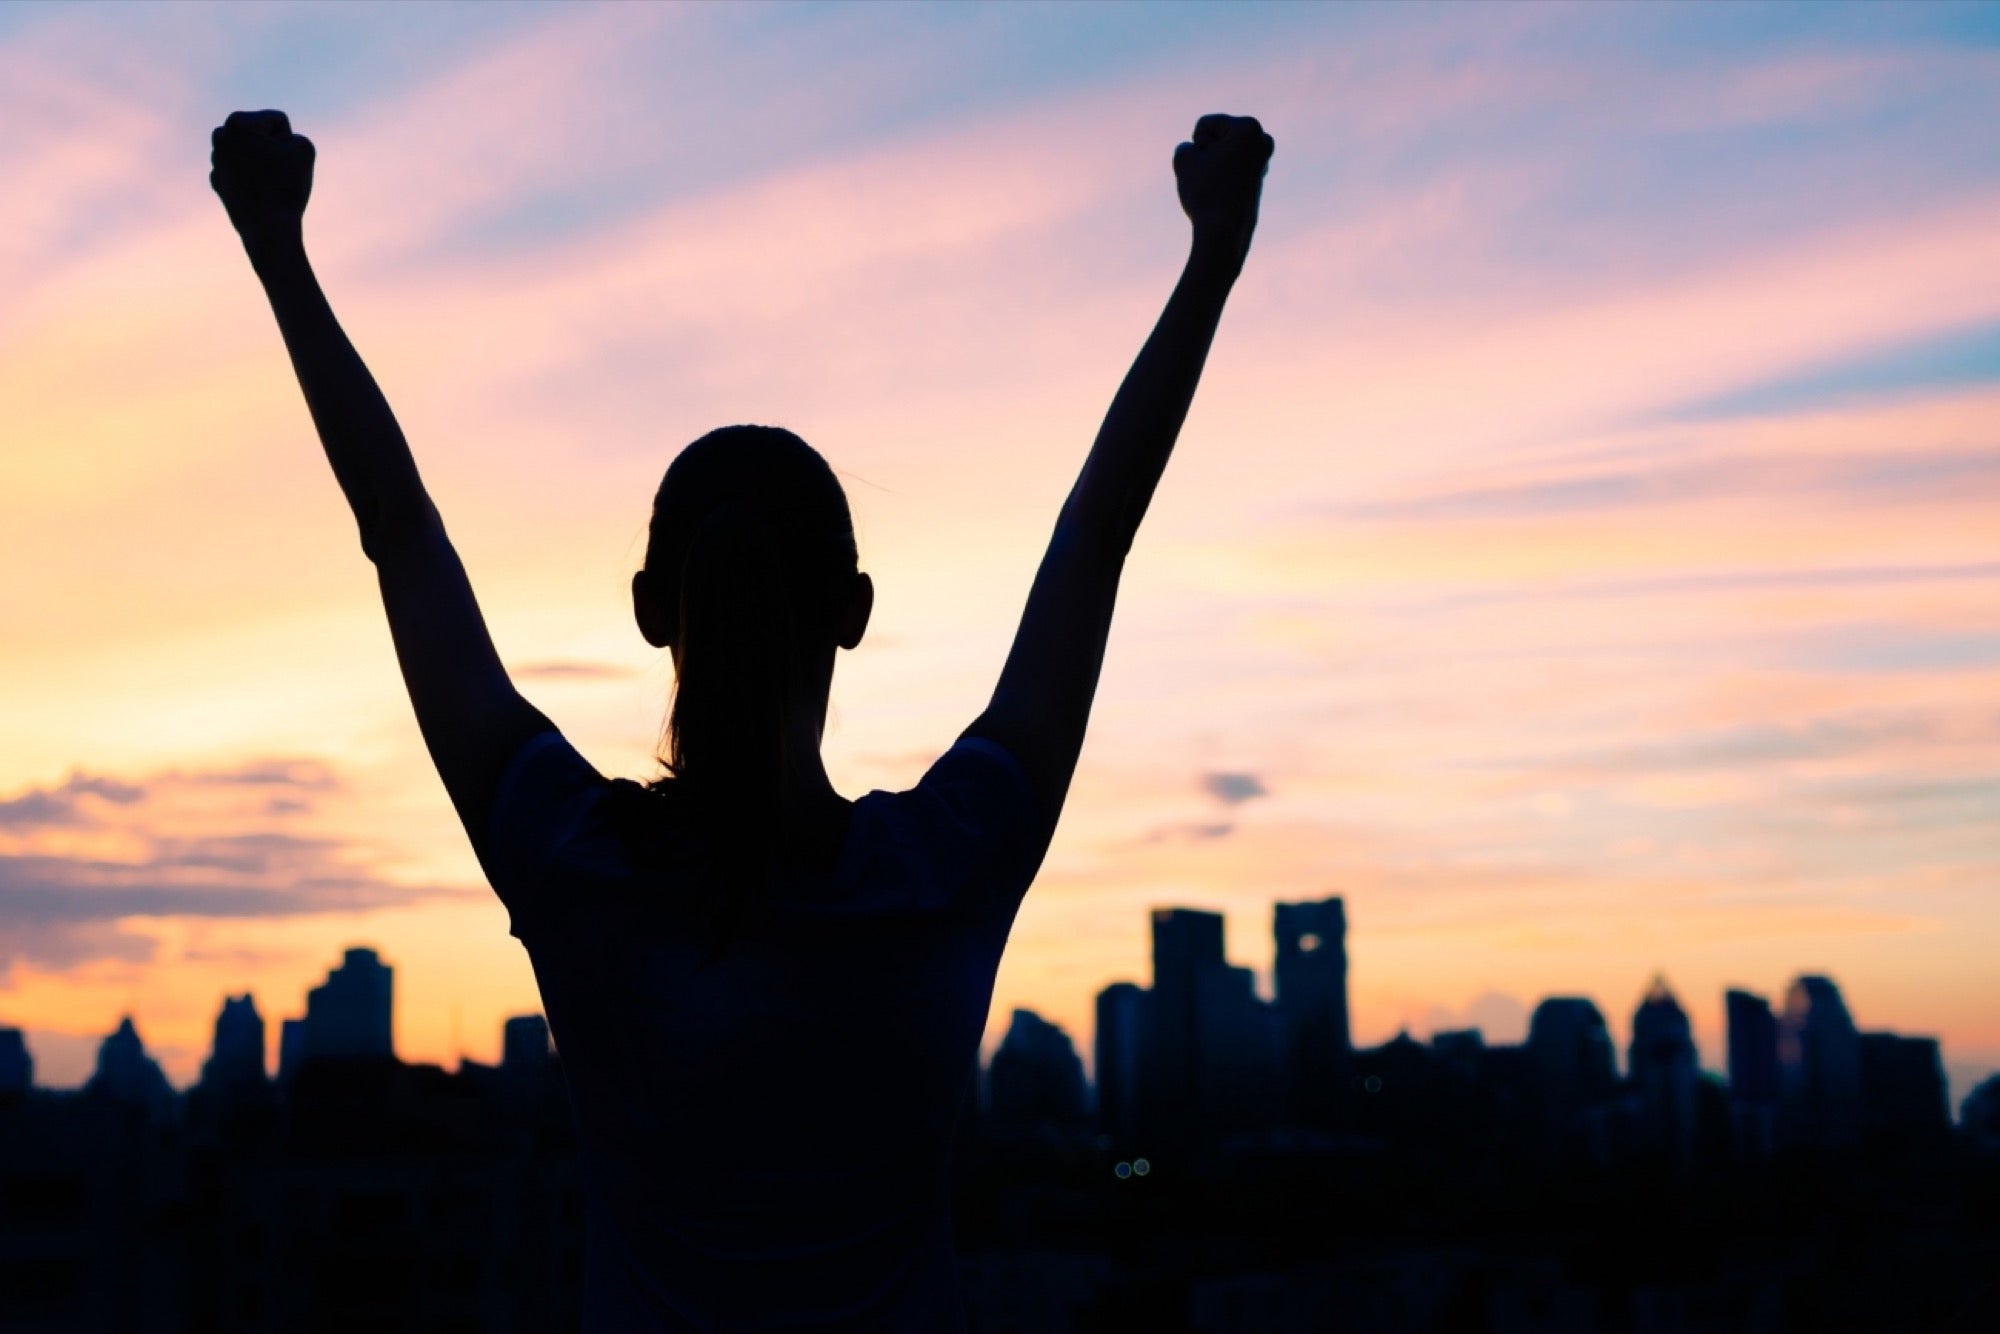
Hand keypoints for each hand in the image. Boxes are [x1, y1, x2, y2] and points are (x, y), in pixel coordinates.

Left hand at [210, 110, 314, 252]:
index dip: (289, 142)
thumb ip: (294, 135)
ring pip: (252, 153)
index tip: (285, 161)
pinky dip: (253, 181)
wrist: (268, 230)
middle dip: (273, 149)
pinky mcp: (217, 181)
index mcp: (238, 122)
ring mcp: (216, 160)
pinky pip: (244, 174)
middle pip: (262, 134)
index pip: (278, 121)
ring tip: (267, 185)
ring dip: (263, 164)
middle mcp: (220, 136)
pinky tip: (258, 195)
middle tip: (277, 172)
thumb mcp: (305, 148)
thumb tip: (275, 147)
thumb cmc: (286, 187)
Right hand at [1173, 114, 1272, 266]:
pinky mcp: (1258, 179)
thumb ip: (1187, 146)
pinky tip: (1224, 195)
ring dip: (1212, 167)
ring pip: (1220, 155)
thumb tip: (1202, 158)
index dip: (1196, 146)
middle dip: (1206, 154)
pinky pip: (1227, 171)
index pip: (1204, 125)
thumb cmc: (1205, 193)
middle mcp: (1263, 139)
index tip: (1206, 166)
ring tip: (1219, 187)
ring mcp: (1263, 160)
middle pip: (1215, 137)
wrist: (1223, 234)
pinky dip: (1221, 178)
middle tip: (1213, 177)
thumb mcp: (1184, 159)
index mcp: (1249, 127)